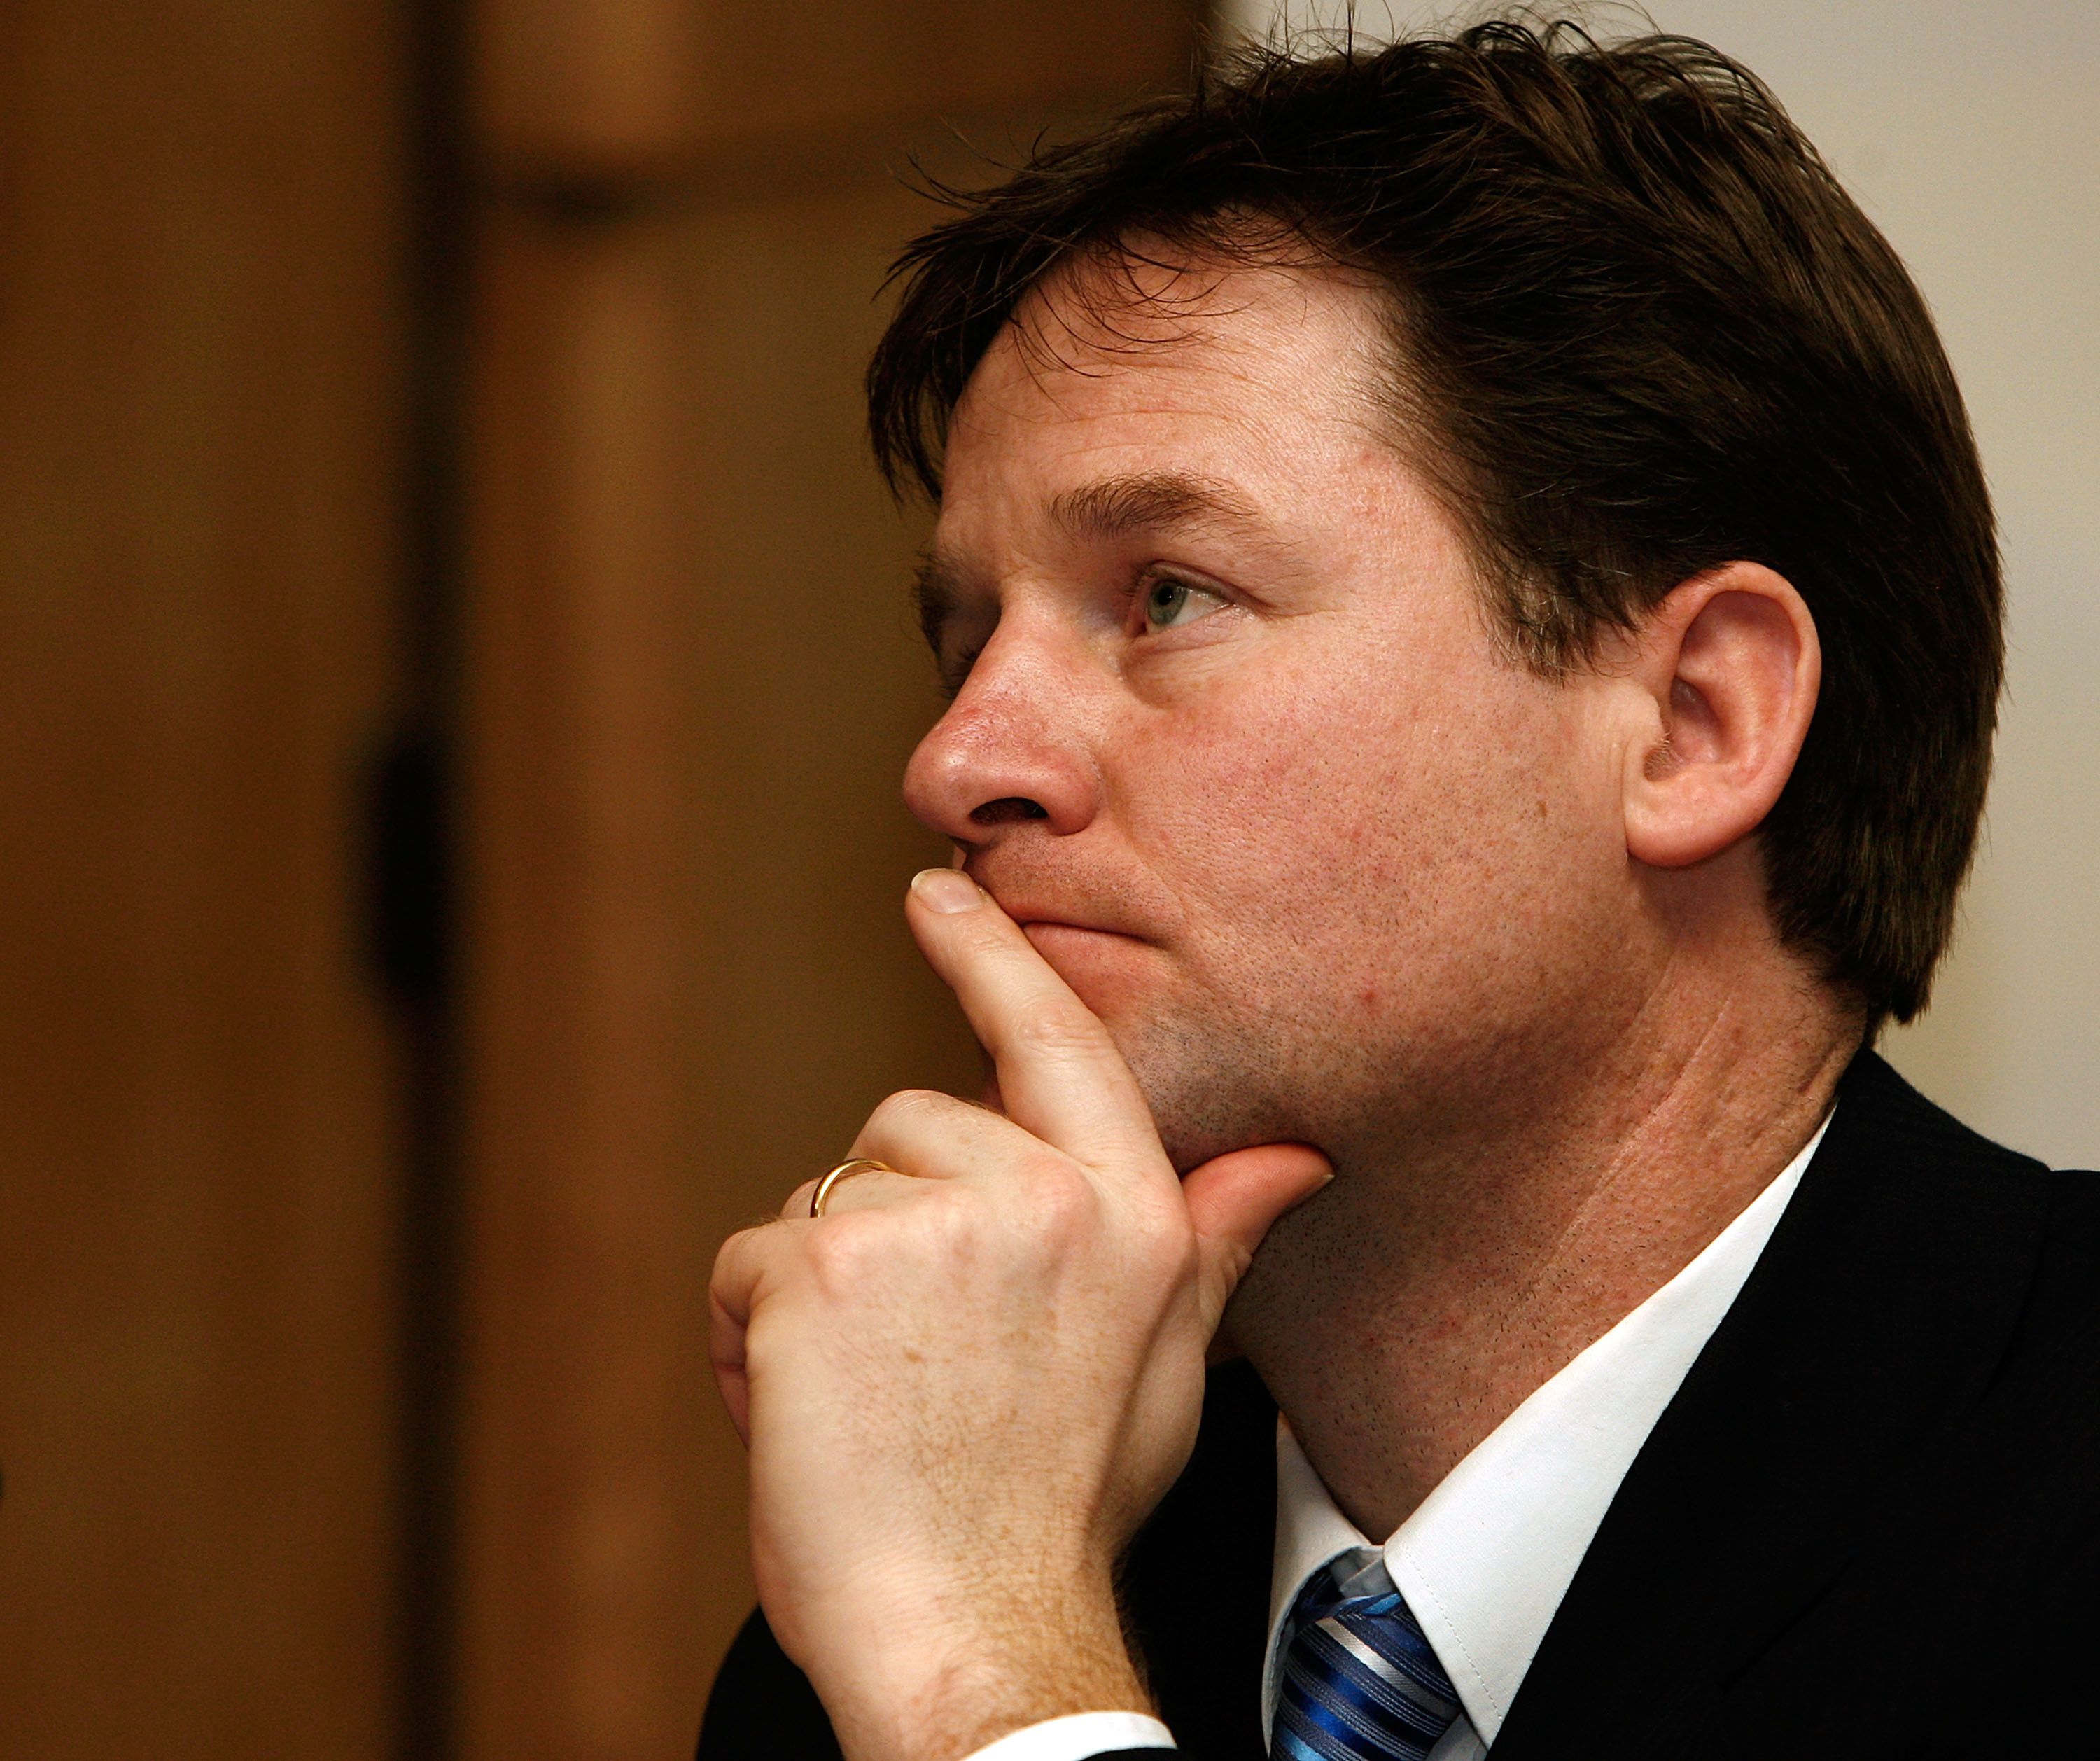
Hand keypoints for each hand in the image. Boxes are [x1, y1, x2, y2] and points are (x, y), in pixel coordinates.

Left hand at [709, 867, 1330, 1760]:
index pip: (1056, 1045)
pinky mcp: (818, 1270)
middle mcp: (1040, 1198)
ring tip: (871, 1396)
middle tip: (921, 1358)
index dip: (991, 961)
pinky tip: (800, 1412)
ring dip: (820, 1287)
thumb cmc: (1057, 1509)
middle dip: (891, 1221)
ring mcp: (927, 1226)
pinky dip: (746, 1331)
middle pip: (910, 1125)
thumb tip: (1293, 1160)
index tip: (937, 895)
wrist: (972, 1636)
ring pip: (825, 1192)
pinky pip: (749, 1257)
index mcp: (1129, 1211)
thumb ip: (1213, 1241)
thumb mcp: (1167, 1366)